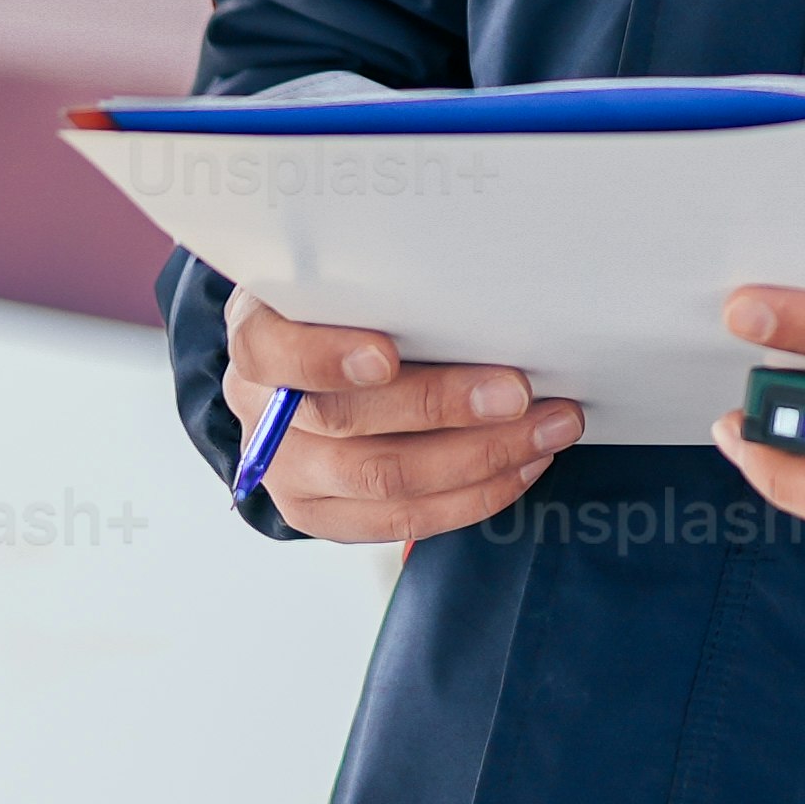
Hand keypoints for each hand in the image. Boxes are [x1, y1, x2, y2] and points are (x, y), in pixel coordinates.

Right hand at [226, 288, 578, 543]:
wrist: (314, 369)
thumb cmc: (349, 312)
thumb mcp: (349, 281)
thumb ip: (385, 288)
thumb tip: (478, 295)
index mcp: (257, 337)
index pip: (271, 349)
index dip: (325, 357)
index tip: (386, 356)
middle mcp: (262, 412)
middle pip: (344, 421)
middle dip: (441, 407)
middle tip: (518, 392)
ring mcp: (289, 473)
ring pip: (383, 480)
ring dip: (479, 456)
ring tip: (547, 429)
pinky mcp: (323, 517)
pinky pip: (403, 522)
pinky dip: (473, 496)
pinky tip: (522, 465)